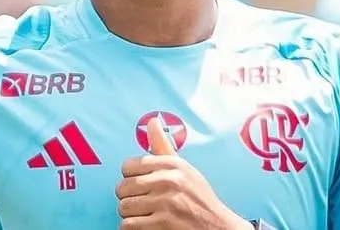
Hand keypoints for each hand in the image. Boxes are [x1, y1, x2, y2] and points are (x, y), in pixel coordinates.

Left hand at [115, 118, 252, 229]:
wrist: (217, 228)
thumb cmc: (198, 199)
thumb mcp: (185, 169)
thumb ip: (163, 146)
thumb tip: (152, 120)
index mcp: (173, 165)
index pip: (128, 166)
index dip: (130, 178)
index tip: (140, 186)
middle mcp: (169, 181)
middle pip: (122, 188)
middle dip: (129, 198)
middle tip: (142, 204)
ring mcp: (166, 203)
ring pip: (124, 208)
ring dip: (131, 216)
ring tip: (146, 215)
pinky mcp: (163, 224)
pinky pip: (128, 226)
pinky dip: (132, 229)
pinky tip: (145, 226)